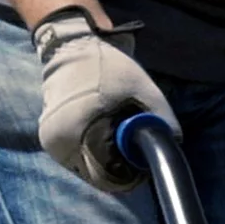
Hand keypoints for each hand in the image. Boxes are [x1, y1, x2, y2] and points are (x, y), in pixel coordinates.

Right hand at [33, 8, 176, 191]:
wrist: (69, 46)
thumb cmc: (106, 66)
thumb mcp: (142, 87)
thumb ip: (161, 115)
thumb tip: (174, 141)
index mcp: (78, 134)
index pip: (109, 177)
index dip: (131, 174)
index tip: (142, 162)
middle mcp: (59, 146)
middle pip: (97, 178)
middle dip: (119, 170)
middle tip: (132, 151)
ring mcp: (52, 144)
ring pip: (87, 171)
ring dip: (104, 163)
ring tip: (116, 139)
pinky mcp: (49, 140)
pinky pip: (77, 160)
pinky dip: (91, 154)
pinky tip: (101, 135)